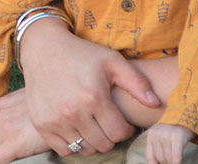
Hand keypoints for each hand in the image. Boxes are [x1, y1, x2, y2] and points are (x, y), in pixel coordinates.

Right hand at [0, 90, 53, 163]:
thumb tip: (10, 159)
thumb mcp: (39, 150)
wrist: (58, 99)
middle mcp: (3, 128)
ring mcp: (1, 114)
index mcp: (13, 143)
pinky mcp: (3, 102)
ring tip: (18, 132)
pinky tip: (17, 118)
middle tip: (9, 151)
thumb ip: (20, 155)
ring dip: (0, 135)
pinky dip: (3, 119)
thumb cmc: (54, 129)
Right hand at [15, 20, 159, 157]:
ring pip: (84, 149)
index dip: (126, 129)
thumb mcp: (112, 61)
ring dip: (93, 141)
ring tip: (94, 125)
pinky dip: (73, 144)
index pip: (119, 133)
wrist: (44, 48)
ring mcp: (55, 119)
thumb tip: (155, 103)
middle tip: (108, 123)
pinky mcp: (41, 124)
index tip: (122, 121)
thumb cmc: (82, 54)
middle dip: (111, 136)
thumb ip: (137, 83)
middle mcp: (73, 111)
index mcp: (93, 96)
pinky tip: (77, 128)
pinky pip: (63, 149)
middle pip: (103, 144)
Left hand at [143, 124, 191, 163]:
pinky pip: (176, 157)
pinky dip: (177, 162)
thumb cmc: (173, 131)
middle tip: (172, 158)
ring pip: (168, 159)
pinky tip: (178, 162)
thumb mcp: (161, 137)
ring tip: (176, 155)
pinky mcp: (177, 137)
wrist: (187, 118)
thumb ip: (157, 150)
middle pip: (160, 158)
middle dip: (167, 162)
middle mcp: (157, 134)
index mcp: (151, 135)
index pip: (150, 157)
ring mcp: (166, 135)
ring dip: (173, 161)